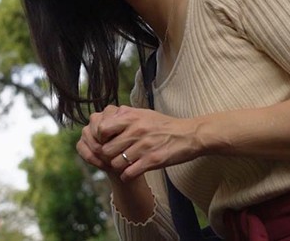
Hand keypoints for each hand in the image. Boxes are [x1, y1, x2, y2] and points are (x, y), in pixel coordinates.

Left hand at [78, 105, 205, 180]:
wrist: (189, 135)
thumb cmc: (163, 125)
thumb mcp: (142, 114)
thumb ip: (123, 116)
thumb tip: (104, 119)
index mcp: (131, 117)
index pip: (101, 129)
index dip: (100, 139)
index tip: (106, 143)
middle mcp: (136, 130)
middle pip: (106, 149)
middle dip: (108, 156)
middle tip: (113, 158)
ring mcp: (144, 146)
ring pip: (116, 163)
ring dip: (118, 167)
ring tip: (123, 165)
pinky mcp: (153, 160)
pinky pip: (129, 173)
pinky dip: (127, 176)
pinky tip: (130, 173)